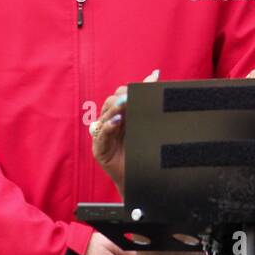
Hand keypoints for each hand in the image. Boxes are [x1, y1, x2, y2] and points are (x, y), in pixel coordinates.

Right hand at [90, 69, 157, 195]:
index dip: (132, 89)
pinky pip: (101, 134)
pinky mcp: (99, 149)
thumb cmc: (144, 153)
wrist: (142, 180)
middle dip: (122, 97)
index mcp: (121, 116)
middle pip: (111, 102)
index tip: (147, 82)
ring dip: (115, 108)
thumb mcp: (148, 125)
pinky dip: (108, 126)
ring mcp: (103, 135)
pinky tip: (117, 121)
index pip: (122, 95)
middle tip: (132, 95)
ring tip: (125, 103)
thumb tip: (155, 73)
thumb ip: (148, 102)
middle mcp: (110, 123)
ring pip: (105, 115)